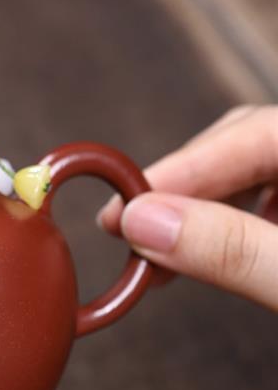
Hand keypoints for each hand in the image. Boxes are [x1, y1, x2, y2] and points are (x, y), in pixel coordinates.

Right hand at [97, 105, 277, 309]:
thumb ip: (234, 249)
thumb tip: (144, 223)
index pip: (254, 130)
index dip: (185, 167)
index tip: (127, 208)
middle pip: (246, 144)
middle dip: (184, 186)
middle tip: (126, 227)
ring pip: (252, 175)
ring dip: (200, 212)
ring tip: (153, 253)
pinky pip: (266, 206)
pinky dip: (227, 230)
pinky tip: (200, 258)